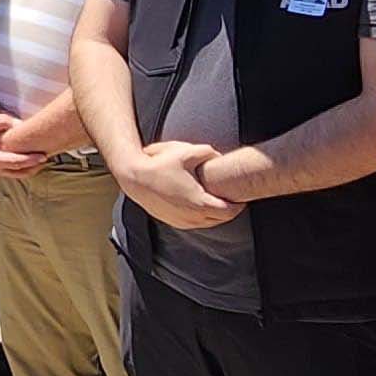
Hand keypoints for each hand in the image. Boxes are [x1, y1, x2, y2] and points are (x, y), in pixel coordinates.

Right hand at [0, 110, 45, 178]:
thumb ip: (2, 121)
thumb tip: (18, 124)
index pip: (15, 162)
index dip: (30, 160)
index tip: (42, 156)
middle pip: (20, 172)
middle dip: (35, 166)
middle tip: (46, 157)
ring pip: (17, 175)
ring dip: (31, 169)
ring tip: (41, 160)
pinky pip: (13, 173)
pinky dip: (24, 169)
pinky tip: (30, 161)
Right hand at [119, 139, 239, 227]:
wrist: (134, 178)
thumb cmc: (159, 165)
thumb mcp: (187, 152)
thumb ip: (208, 152)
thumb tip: (218, 155)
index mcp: (200, 202)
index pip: (229, 211)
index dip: (239, 205)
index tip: (241, 197)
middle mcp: (192, 217)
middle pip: (220, 220)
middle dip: (229, 210)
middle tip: (233, 199)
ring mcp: (182, 221)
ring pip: (208, 224)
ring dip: (215, 215)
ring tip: (218, 201)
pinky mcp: (173, 221)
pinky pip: (195, 223)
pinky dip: (202, 217)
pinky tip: (201, 204)